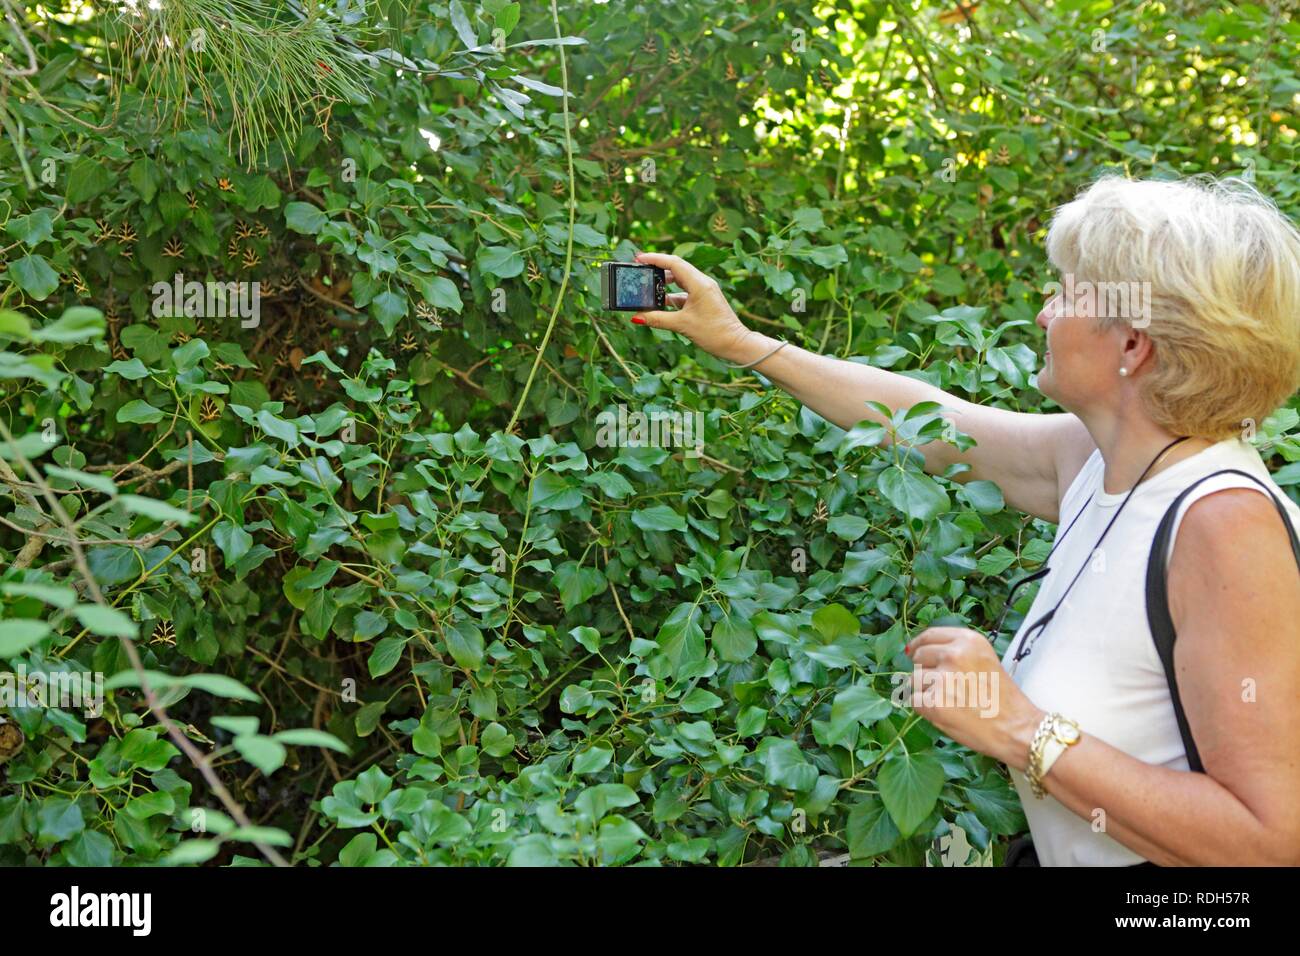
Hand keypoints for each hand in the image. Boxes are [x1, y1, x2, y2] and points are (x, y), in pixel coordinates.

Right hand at [629, 251, 752, 359]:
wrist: (736, 344)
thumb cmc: (714, 333)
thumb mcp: (682, 325)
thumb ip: (657, 319)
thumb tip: (637, 318)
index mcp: (699, 283)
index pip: (674, 263)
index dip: (655, 259)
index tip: (639, 259)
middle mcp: (703, 283)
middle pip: (676, 268)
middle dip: (657, 268)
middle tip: (640, 269)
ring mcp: (704, 291)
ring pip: (680, 280)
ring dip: (664, 283)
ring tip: (647, 286)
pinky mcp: (704, 299)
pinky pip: (685, 292)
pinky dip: (672, 295)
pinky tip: (660, 302)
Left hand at [903, 626, 1045, 770]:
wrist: (1017, 728)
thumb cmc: (1002, 699)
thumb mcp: (983, 660)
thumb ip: (956, 652)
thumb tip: (916, 651)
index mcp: (969, 641)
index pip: (930, 635)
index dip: (919, 644)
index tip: (912, 651)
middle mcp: (954, 654)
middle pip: (919, 657)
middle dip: (925, 671)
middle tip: (946, 688)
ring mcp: (942, 678)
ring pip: (914, 680)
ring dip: (925, 692)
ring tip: (951, 702)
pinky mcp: (934, 702)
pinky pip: (914, 701)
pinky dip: (924, 709)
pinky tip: (946, 713)